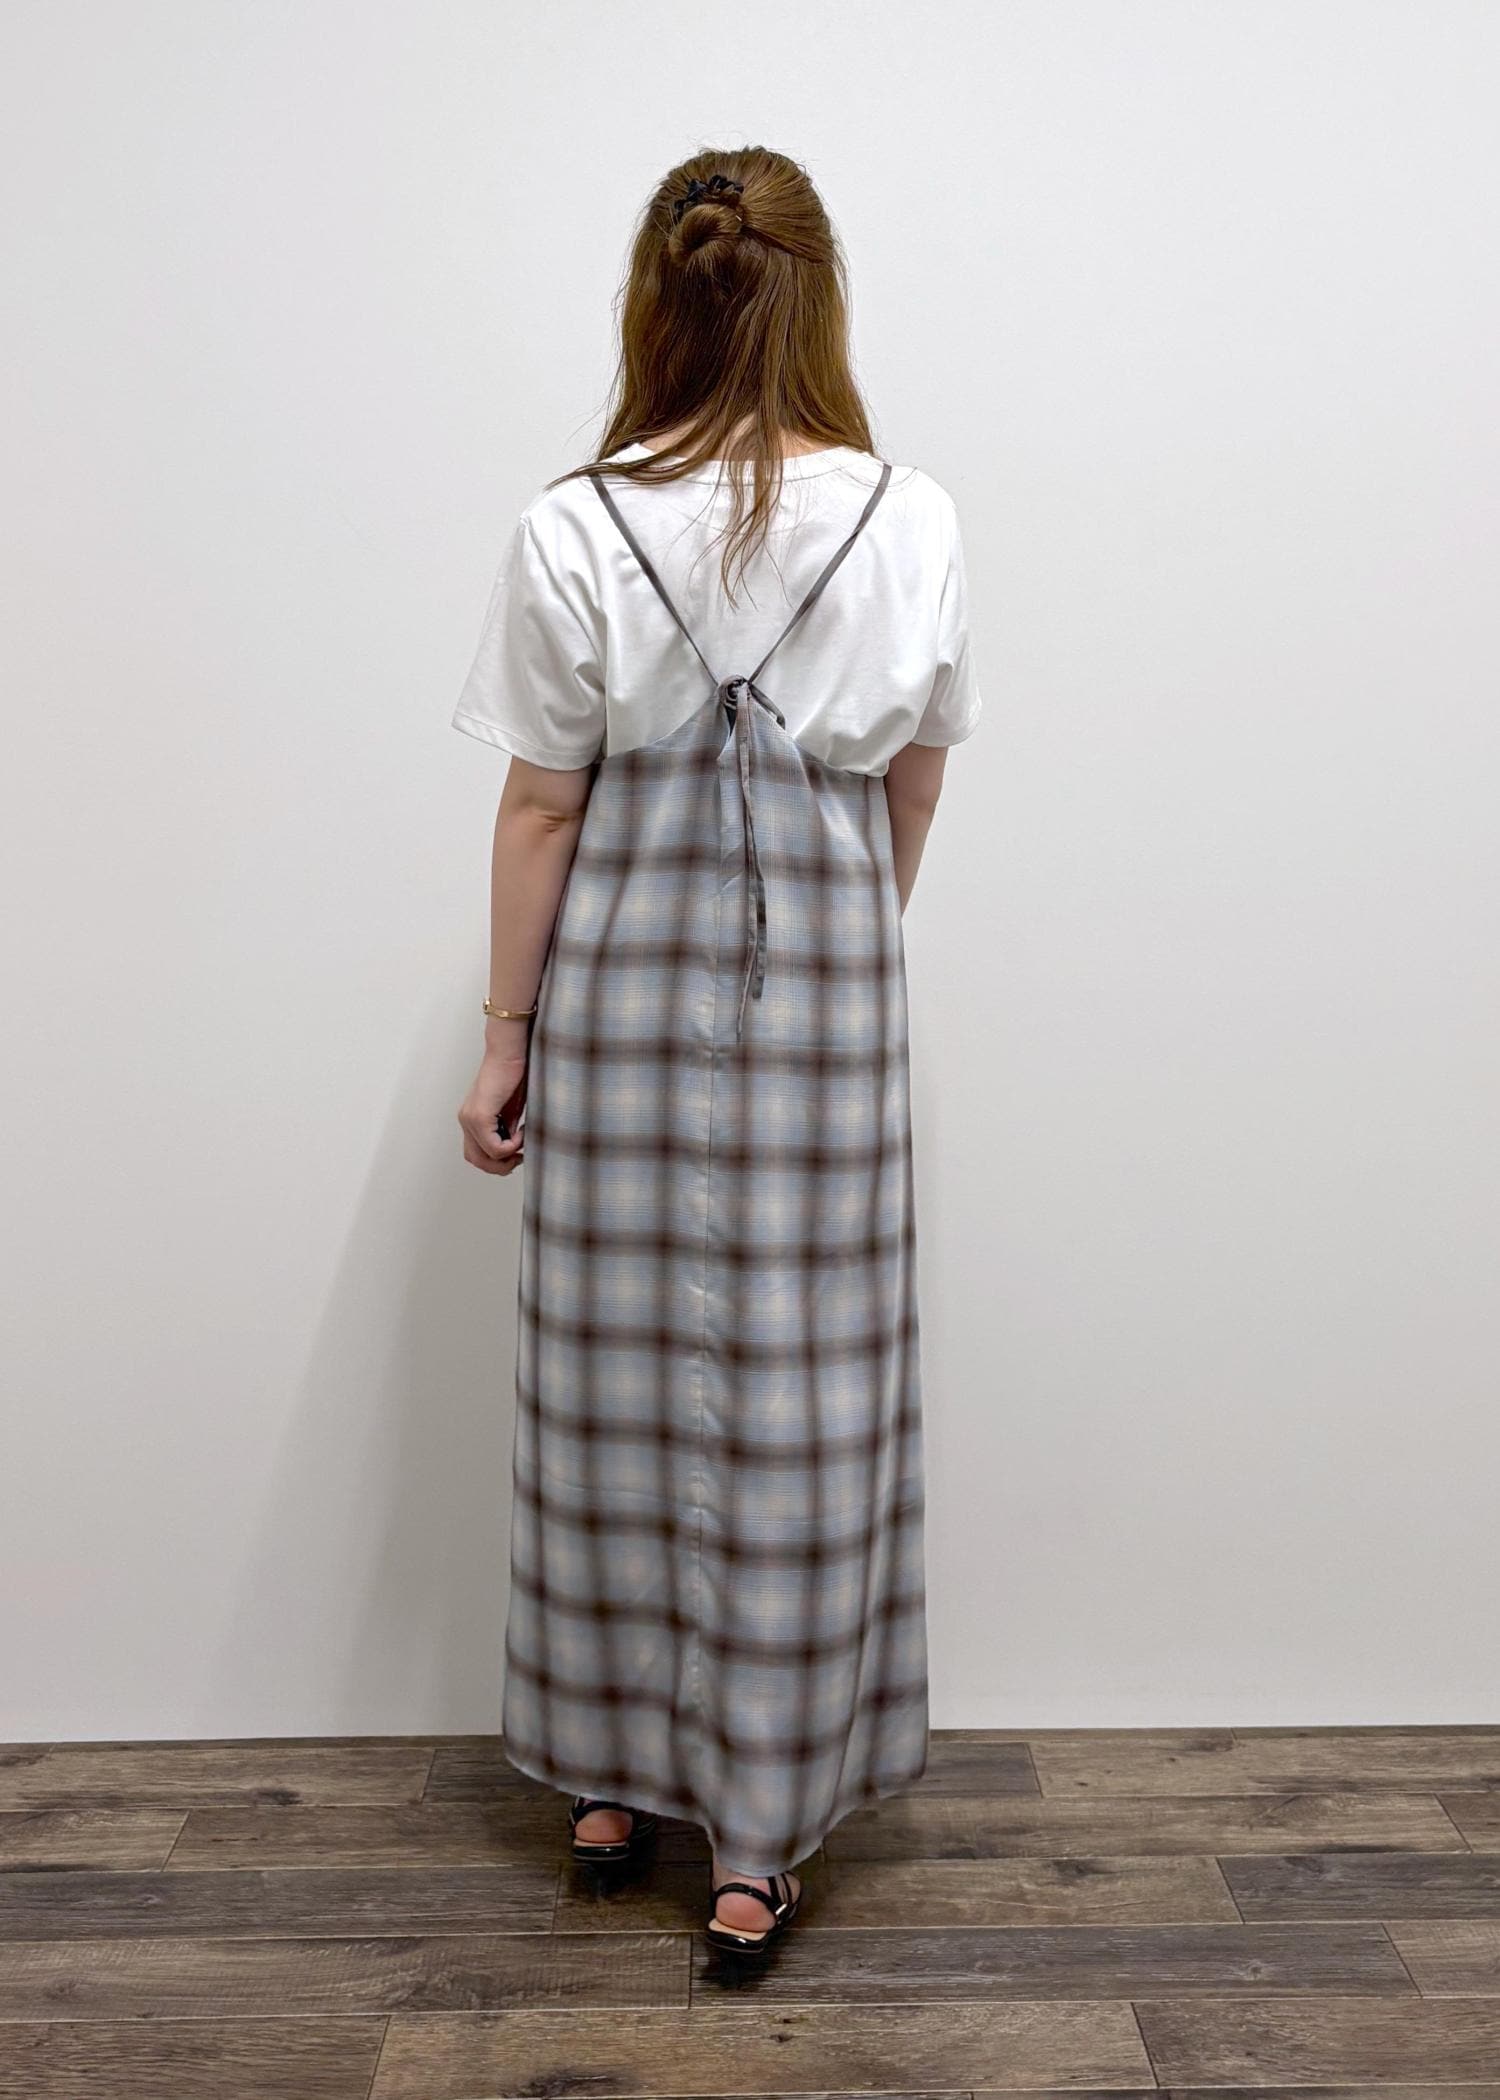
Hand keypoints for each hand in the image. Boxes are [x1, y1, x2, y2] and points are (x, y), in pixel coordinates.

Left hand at [458, 1046, 528, 1175]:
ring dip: (506, 1158)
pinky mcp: (480, 1116)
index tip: (517, 1153)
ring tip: (521, 1143)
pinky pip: (494, 1147)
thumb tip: (511, 1147)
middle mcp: (466, 1120)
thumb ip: (506, 1128)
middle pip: (476, 1160)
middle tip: (520, 1158)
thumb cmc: (514, 1073)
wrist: (510, 1052)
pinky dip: (511, 1146)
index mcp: (471, 1118)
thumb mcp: (510, 1109)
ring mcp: (470, 1119)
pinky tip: (521, 1131)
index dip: (497, 1160)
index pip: (476, 1153)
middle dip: (500, 1167)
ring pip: (483, 1158)